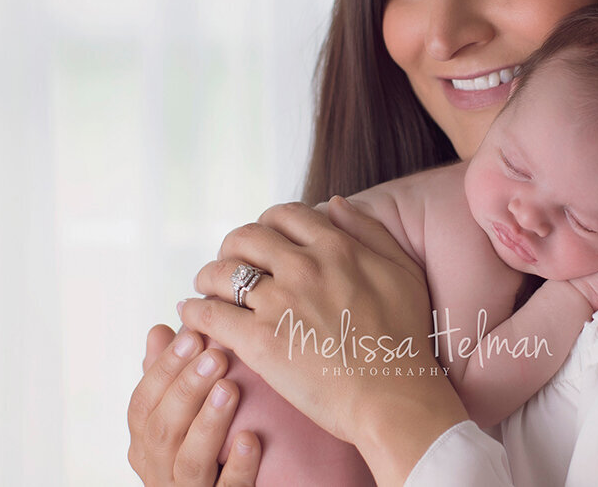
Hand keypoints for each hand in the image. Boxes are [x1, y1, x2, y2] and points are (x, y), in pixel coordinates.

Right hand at [127, 324, 261, 485]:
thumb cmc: (202, 448)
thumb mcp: (181, 414)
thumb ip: (169, 378)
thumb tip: (159, 330)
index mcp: (146, 443)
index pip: (143, 404)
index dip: (164, 369)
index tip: (192, 335)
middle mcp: (160, 470)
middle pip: (163, 429)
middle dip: (187, 388)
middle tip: (216, 356)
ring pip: (190, 461)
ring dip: (209, 422)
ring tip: (230, 388)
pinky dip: (238, 465)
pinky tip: (251, 438)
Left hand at [179, 197, 467, 484]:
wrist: (394, 396)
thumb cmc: (406, 337)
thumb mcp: (403, 270)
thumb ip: (369, 231)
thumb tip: (334, 202)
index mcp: (336, 247)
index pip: (284, 214)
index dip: (268, 223)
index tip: (263, 240)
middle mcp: (303, 266)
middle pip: (245, 237)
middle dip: (232, 246)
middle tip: (229, 261)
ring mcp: (278, 303)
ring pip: (221, 272)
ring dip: (207, 276)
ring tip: (205, 287)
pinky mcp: (258, 341)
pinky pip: (209, 314)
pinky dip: (194, 310)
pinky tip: (190, 314)